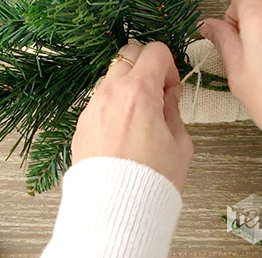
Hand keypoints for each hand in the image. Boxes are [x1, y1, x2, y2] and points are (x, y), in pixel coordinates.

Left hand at [72, 42, 193, 191]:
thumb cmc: (150, 181)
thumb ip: (174, 110)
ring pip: (111, 75)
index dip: (168, 65)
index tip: (171, 87)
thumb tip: (168, 96)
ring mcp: (92, 108)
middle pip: (128, 53)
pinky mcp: (81, 124)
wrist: (115, 210)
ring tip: (139, 115)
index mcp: (139, 93)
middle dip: (145, 65)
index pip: (154, 51)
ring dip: (127, 84)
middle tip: (156, 93)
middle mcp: (111, 94)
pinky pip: (98, 100)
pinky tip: (123, 130)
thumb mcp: (180, 144)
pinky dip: (112, 104)